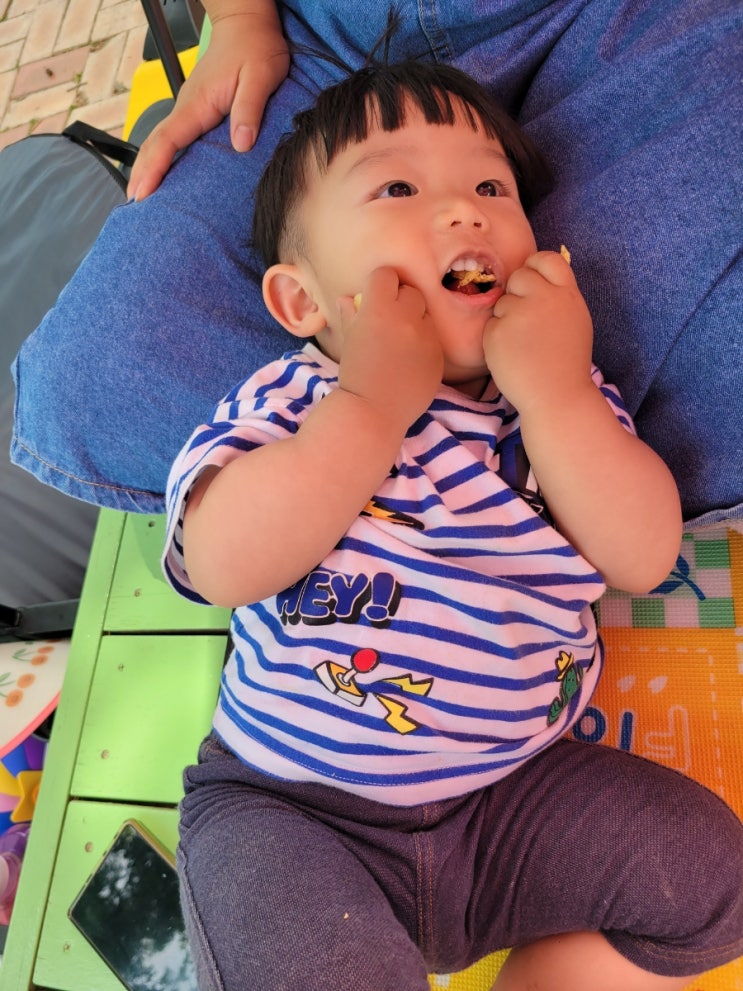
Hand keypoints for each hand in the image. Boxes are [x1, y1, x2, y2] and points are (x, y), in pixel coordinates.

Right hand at [127, 2, 288, 199]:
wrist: (246, 19)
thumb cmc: (256, 45)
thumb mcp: (261, 76)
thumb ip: (250, 108)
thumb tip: (241, 143)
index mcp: (198, 102)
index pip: (168, 140)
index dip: (154, 168)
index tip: (142, 192)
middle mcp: (187, 105)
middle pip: (156, 143)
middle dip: (142, 172)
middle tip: (133, 203)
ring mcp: (189, 106)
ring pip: (162, 140)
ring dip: (149, 166)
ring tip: (140, 194)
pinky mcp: (196, 108)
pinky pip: (173, 136)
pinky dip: (162, 155)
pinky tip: (163, 172)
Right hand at [337, 267, 442, 433]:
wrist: (373, 412)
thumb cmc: (354, 375)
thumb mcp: (348, 341)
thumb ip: (351, 315)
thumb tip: (348, 298)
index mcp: (378, 309)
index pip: (386, 274)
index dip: (380, 285)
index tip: (375, 298)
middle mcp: (406, 317)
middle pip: (411, 291)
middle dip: (401, 301)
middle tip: (389, 321)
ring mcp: (426, 337)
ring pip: (426, 314)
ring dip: (415, 321)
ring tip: (401, 343)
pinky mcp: (439, 355)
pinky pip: (434, 339)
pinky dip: (424, 345)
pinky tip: (410, 362)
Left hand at [483, 250, 593, 414]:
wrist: (556, 396)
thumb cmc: (566, 362)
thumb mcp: (575, 321)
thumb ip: (557, 297)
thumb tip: (536, 278)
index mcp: (567, 294)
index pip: (546, 259)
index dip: (535, 266)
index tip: (532, 280)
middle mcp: (543, 298)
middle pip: (519, 276)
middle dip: (517, 293)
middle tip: (526, 321)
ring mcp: (518, 314)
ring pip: (502, 302)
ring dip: (507, 318)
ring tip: (524, 345)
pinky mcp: (496, 332)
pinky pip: (490, 325)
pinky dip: (497, 338)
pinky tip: (512, 355)